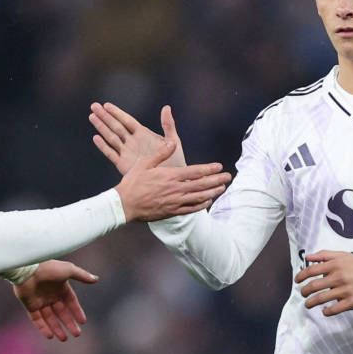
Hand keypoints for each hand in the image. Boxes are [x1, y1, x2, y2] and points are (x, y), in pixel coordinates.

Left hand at [13, 260, 96, 340]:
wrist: (28, 269)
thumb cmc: (49, 268)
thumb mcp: (69, 270)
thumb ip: (82, 275)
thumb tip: (96, 279)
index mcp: (60, 287)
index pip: (71, 302)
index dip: (77, 311)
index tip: (83, 321)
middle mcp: (51, 295)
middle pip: (61, 312)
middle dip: (69, 323)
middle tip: (76, 334)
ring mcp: (40, 301)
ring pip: (50, 318)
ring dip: (57, 328)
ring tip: (64, 339)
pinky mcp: (30, 306)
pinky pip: (37, 319)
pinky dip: (43, 328)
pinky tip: (50, 336)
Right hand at [90, 102, 185, 172]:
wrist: (170, 181)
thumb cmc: (174, 161)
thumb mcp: (173, 141)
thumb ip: (168, 125)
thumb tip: (166, 107)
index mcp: (143, 134)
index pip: (127, 121)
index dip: (117, 113)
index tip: (106, 105)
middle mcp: (132, 142)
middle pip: (116, 126)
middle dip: (105, 116)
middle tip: (94, 106)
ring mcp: (127, 152)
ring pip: (111, 137)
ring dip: (101, 127)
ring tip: (92, 117)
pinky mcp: (123, 164)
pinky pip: (111, 153)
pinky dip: (103, 146)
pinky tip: (96, 138)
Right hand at [113, 134, 230, 222]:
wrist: (124, 205)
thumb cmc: (133, 182)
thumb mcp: (145, 164)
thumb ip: (161, 153)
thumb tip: (172, 142)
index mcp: (170, 176)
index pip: (195, 171)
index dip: (209, 169)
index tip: (219, 166)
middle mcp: (175, 189)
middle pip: (201, 184)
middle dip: (217, 180)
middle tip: (228, 176)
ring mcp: (175, 202)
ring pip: (199, 197)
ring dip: (212, 192)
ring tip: (222, 188)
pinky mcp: (171, 211)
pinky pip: (190, 209)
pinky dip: (201, 205)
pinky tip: (208, 201)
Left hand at [295, 251, 352, 315]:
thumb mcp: (343, 255)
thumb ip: (324, 255)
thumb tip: (308, 257)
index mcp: (335, 265)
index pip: (311, 271)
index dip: (301, 276)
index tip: (297, 280)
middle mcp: (338, 277)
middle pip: (313, 286)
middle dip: (304, 291)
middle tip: (302, 293)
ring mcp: (345, 290)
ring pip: (321, 299)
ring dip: (311, 303)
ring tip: (308, 304)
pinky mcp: (351, 302)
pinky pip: (334, 309)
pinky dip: (326, 311)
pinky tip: (324, 311)